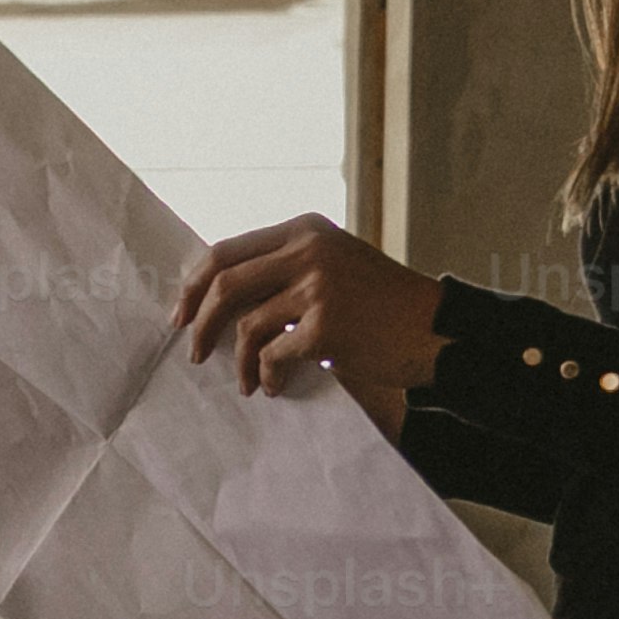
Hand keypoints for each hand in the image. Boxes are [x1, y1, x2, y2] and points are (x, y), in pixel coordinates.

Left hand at [173, 216, 443, 436]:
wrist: (437, 329)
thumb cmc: (383, 306)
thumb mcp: (335, 265)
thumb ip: (287, 270)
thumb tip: (220, 299)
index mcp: (305, 230)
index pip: (227, 250)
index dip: (195, 285)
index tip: (182, 313)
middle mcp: (307, 251)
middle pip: (224, 284)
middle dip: (200, 322)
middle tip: (194, 351)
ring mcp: (317, 287)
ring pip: (246, 326)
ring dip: (239, 362)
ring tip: (246, 382)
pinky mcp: (326, 326)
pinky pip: (273, 356)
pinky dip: (267, 376)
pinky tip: (275, 387)